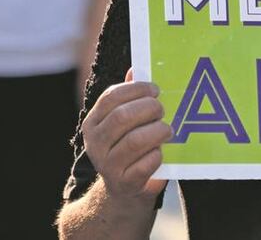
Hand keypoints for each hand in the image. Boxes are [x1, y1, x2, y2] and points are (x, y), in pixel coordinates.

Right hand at [82, 69, 170, 201]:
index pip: (111, 97)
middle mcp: (95, 143)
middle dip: (149, 109)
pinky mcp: (124, 183)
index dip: (136, 90)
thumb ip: (129, 97)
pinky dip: (157, 155)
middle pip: (123, 117)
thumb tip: (136, 69)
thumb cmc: (129, 146)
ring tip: (167, 130)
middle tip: (162, 110)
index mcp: (93, 122)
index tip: (155, 90)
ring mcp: (107, 165)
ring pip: (135, 140)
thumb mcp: (126, 121)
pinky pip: (145, 164)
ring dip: (157, 131)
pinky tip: (160, 152)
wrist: (124, 190)